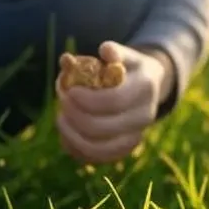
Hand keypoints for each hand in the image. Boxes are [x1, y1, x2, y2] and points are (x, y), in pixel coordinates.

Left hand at [55, 41, 173, 164]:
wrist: (147, 86)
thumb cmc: (127, 66)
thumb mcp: (125, 54)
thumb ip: (114, 51)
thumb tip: (105, 50)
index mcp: (144, 88)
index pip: (114, 101)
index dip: (87, 99)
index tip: (69, 91)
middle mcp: (144, 116)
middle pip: (104, 128)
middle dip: (75, 116)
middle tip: (61, 103)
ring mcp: (136, 136)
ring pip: (101, 149)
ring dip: (73, 136)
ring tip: (60, 119)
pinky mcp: (125, 149)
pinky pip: (99, 158)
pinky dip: (78, 149)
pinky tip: (66, 134)